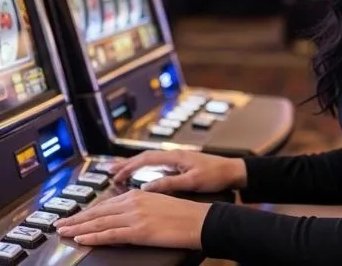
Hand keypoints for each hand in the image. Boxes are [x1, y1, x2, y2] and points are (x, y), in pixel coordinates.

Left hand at [56, 190, 210, 248]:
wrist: (199, 220)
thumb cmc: (183, 214)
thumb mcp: (157, 204)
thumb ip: (139, 207)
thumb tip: (124, 215)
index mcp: (137, 195)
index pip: (105, 205)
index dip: (86, 212)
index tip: (73, 216)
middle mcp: (133, 203)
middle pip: (97, 212)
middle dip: (76, 219)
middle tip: (59, 224)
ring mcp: (135, 217)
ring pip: (99, 223)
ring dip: (78, 228)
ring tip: (64, 232)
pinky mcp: (139, 231)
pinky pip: (110, 234)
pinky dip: (93, 237)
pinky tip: (82, 238)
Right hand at [108, 150, 246, 193]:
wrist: (232, 171)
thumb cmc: (216, 174)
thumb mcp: (191, 182)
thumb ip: (168, 183)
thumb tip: (146, 187)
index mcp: (175, 156)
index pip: (145, 159)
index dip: (128, 167)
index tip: (115, 175)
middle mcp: (173, 154)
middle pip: (144, 157)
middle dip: (125, 163)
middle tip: (109, 170)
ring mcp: (176, 158)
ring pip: (149, 160)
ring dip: (133, 165)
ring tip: (118, 171)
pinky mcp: (180, 164)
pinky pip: (156, 164)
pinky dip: (144, 168)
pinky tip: (140, 174)